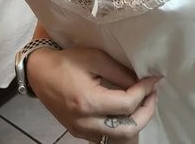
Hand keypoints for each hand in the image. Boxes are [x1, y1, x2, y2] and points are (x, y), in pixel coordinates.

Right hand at [27, 47, 161, 142]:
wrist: (40, 73)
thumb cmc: (67, 61)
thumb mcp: (96, 58)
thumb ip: (120, 72)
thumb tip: (142, 81)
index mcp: (88, 102)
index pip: (127, 104)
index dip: (145, 91)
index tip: (154, 79)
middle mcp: (85, 123)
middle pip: (128, 130)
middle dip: (147, 111)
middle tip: (153, 92)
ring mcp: (82, 131)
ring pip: (120, 138)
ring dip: (137, 121)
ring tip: (144, 100)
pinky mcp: (79, 133)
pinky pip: (108, 137)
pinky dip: (123, 126)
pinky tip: (129, 110)